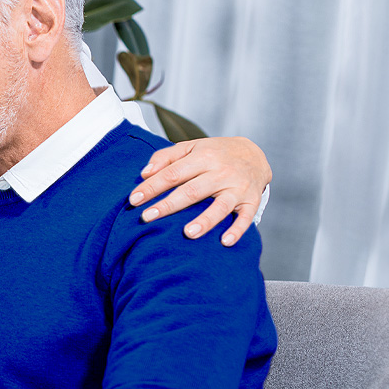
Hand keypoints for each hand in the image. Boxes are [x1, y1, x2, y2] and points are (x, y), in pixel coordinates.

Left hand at [129, 137, 271, 245]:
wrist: (254, 154)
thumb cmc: (215, 153)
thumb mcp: (190, 147)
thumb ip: (165, 158)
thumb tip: (145, 174)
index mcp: (203, 157)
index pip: (173, 173)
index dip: (153, 187)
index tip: (134, 200)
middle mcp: (221, 172)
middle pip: (192, 191)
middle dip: (168, 205)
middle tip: (147, 217)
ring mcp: (237, 188)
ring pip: (220, 206)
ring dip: (205, 220)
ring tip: (188, 233)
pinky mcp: (251, 201)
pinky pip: (245, 218)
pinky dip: (237, 230)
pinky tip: (225, 242)